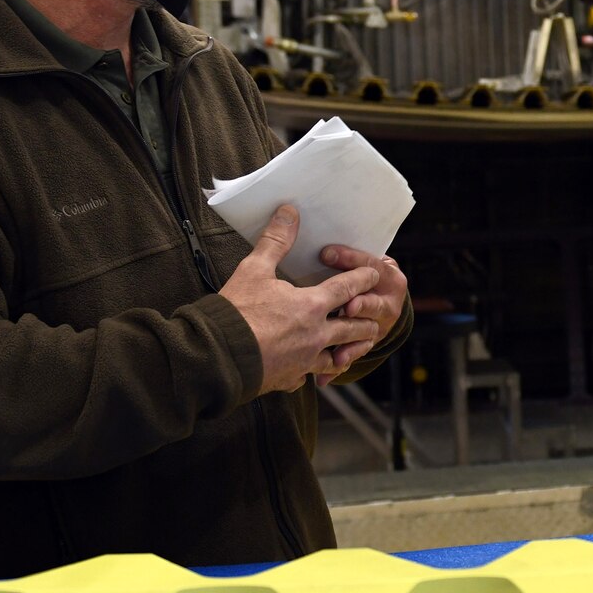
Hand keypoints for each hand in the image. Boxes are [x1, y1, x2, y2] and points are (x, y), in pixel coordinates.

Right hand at [220, 206, 383, 395]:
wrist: (218, 356)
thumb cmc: (236, 312)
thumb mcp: (254, 269)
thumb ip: (276, 241)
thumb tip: (289, 213)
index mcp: (312, 306)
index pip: (348, 288)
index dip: (363, 278)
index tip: (374, 275)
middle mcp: (316, 335)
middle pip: (353, 328)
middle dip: (365, 321)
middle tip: (372, 319)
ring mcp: (305, 361)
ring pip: (337, 357)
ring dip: (347, 350)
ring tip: (353, 347)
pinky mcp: (289, 379)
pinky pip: (308, 377)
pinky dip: (311, 373)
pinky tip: (309, 372)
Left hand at [316, 245, 408, 385]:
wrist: (377, 295)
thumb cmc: (357, 272)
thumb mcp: (356, 260)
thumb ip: (344, 255)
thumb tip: (318, 245)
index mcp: (390, 276)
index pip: (374, 266)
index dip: (352, 259)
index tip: (326, 253)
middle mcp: (389, 304)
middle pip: (376, 305)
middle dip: (363, 305)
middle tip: (349, 306)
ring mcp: (379, 327)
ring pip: (367, 335)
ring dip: (353, 344)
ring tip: (339, 354)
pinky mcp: (366, 344)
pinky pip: (353, 356)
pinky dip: (338, 367)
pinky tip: (324, 377)